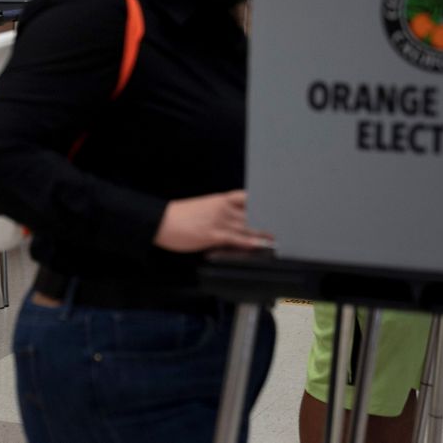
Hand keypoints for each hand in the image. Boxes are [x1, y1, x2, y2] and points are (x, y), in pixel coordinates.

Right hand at [153, 190, 272, 252]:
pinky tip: (260, 244)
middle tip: (283, 222)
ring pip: (246, 225)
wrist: (160, 221)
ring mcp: (218, 221)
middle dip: (267, 217)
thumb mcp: (201, 208)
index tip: (276, 204)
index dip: (262, 201)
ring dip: (263, 231)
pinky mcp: (213, 235)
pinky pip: (235, 238)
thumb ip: (218, 212)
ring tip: (277, 236)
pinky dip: (249, 241)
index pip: (246, 197)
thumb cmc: (178, 216)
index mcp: (219, 200)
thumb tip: (232, 220)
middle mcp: (222, 208)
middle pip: (251, 212)